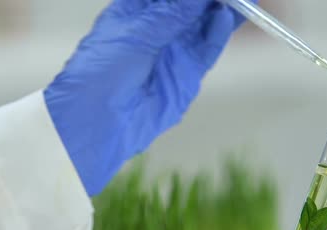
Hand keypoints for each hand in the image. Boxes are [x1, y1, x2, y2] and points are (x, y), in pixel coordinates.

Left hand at [45, 0, 244, 195]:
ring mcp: (174, 51)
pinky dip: (218, 33)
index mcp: (136, 11)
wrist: (100, 121)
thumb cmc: (104, 71)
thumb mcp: (136, 33)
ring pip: (203, 24)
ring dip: (220, 9)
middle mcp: (158, 28)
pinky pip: (207, 49)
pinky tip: (226, 17)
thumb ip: (171, 12)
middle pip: (190, 6)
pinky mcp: (187, 74)